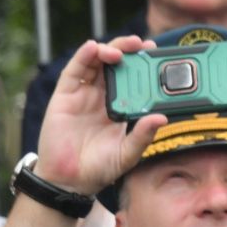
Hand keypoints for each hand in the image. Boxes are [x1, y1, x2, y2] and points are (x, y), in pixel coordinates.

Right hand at [33, 35, 167, 193]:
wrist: (69, 182)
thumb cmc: (99, 169)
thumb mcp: (126, 154)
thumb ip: (142, 137)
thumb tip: (161, 118)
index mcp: (119, 107)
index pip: (132, 79)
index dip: (142, 64)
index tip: (155, 54)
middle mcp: (101, 96)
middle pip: (115, 64)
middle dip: (128, 50)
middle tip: (142, 45)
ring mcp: (83, 94)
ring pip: (95, 62)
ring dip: (108, 50)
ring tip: (120, 50)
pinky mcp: (65, 95)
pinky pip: (74, 71)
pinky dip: (83, 56)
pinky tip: (93, 48)